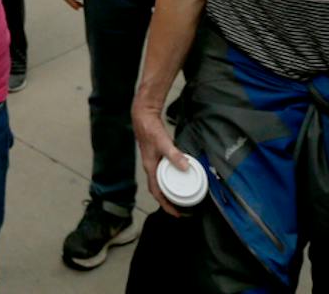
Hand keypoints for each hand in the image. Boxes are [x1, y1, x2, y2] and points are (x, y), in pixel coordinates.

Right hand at [133, 99, 189, 215]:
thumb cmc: (149, 129)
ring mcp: (152, 162)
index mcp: (150, 168)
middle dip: (168, 202)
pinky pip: (162, 173)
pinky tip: (177, 176)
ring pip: (160, 182)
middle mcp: (150, 167)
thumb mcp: (163, 143)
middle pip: (158, 190)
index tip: (176, 214)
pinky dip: (169, 179)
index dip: (166, 205)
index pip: (157, 193)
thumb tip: (186, 167)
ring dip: (168, 191)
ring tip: (180, 197)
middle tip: (180, 209)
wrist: (142, 116)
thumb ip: (174, 155)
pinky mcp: (155, 156)